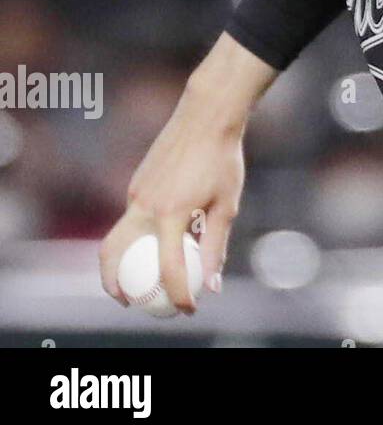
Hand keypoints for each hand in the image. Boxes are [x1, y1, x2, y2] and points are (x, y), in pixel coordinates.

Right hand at [99, 34, 272, 312]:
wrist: (207, 115)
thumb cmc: (223, 158)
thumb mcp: (227, 204)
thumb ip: (215, 245)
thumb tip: (212, 284)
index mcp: (171, 212)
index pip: (168, 267)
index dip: (178, 293)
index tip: (187, 308)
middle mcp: (145, 204)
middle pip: (113, 254)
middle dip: (116, 284)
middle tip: (133, 303)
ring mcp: (136, 191)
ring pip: (119, 235)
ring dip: (125, 260)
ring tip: (142, 277)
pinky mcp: (137, 182)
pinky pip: (132, 217)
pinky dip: (139, 235)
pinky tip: (159, 240)